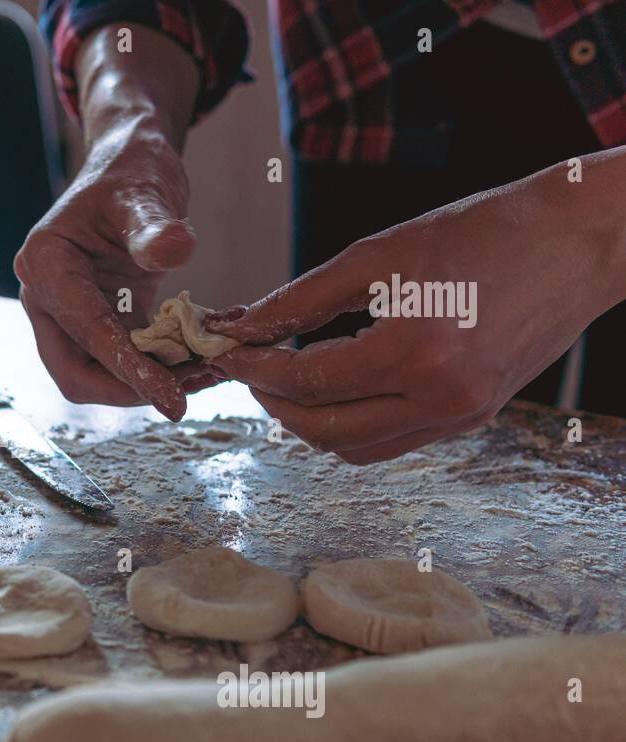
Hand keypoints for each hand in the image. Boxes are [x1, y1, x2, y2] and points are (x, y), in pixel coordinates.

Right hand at [15, 25, 209, 420]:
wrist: (129, 163)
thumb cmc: (131, 171)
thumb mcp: (144, 192)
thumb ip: (154, 225)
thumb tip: (176, 249)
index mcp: (46, 265)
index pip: (85, 332)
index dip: (128, 370)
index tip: (172, 400)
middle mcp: (47, 297)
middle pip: (76, 373)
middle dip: (133, 389)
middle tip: (193, 390)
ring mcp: (69, 313)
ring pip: (101, 373)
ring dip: (153, 381)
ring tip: (210, 370)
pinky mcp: (98, 320)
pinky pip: (125, 358)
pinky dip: (163, 364)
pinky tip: (206, 353)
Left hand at [207, 150, 625, 462]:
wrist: (580, 240)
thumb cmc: (482, 231)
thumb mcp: (380, 254)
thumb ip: (302, 298)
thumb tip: (241, 325)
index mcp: (417, 352)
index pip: (308, 382)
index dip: (254, 367)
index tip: (222, 348)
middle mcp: (442, 399)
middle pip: (323, 429)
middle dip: (273, 399)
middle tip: (248, 363)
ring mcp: (461, 417)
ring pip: (353, 448)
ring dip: (308, 420)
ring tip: (285, 376)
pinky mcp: (472, 420)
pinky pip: (390, 442)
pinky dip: (350, 422)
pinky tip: (335, 384)